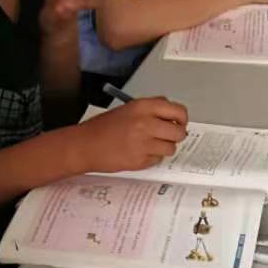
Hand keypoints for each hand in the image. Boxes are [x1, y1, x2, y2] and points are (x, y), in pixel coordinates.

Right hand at [72, 97, 187, 174]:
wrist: (85, 145)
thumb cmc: (103, 127)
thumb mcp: (128, 109)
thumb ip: (150, 109)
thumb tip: (171, 115)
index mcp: (143, 107)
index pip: (178, 111)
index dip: (182, 119)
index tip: (179, 123)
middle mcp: (146, 123)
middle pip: (179, 132)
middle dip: (175, 135)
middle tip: (167, 136)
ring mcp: (144, 144)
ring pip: (171, 148)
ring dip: (164, 148)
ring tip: (150, 145)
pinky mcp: (140, 160)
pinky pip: (158, 159)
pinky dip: (152, 158)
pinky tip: (139, 153)